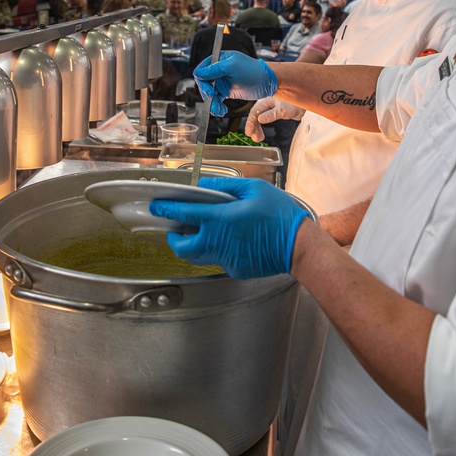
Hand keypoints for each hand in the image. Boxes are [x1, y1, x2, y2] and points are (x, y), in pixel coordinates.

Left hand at [150, 177, 308, 278]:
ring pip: (198, 257)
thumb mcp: (254, 189)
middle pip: (181, 247)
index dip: (165, 209)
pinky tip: (230, 242)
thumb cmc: (280, 216)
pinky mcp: (235, 270)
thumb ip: (225, 186)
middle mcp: (217, 243)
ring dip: (193, 246)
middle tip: (175, 229)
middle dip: (173, 239)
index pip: (182, 214)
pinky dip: (218, 252)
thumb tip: (204, 186)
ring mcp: (225, 259)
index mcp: (219, 219)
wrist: (300, 247)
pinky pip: (218, 261)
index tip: (156, 206)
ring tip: (200, 235)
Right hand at [193, 51, 276, 116]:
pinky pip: (216, 100)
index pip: (202, 70)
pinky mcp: (226, 91)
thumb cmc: (252, 70)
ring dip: (212, 103)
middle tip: (214, 100)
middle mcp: (218, 70)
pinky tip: (221, 110)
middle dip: (207, 94)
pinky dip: (217, 106)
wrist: (267, 82)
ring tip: (218, 110)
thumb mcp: (232, 67)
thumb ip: (214, 69)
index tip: (210, 90)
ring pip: (209, 94)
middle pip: (204, 83)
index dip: (203, 81)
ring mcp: (222, 81)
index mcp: (218, 60)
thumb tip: (197, 73)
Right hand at [244, 97, 303, 141]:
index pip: (254, 113)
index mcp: (264, 101)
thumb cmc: (293, 102)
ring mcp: (269, 108)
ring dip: (257, 129)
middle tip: (255, 138)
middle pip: (255, 117)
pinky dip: (261, 127)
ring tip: (259, 138)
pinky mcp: (274, 112)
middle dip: (254, 128)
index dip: (250, 124)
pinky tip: (262, 133)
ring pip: (259, 119)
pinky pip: (264, 120)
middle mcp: (265, 104)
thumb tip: (259, 120)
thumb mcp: (282, 110)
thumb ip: (271, 115)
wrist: (305, 101)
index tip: (249, 133)